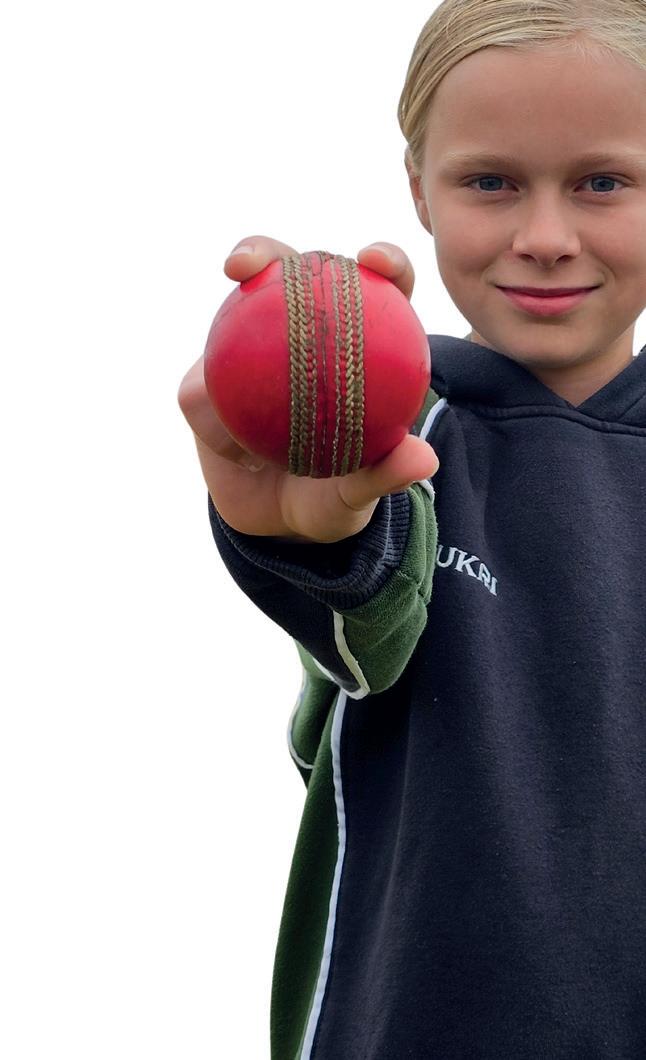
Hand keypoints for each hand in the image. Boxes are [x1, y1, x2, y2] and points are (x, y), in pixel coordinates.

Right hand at [177, 235, 438, 542]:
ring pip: (231, 311)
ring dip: (226, 298)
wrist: (274, 523)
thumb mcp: (359, 496)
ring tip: (231, 300)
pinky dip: (208, 411)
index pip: (377, 291)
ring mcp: (246, 352)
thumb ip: (386, 474)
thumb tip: (423, 458)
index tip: (375, 260)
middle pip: (287, 275)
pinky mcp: (203, 383)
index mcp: (356, 347)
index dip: (383, 263)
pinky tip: (225, 438)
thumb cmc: (329, 499)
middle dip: (268, 250)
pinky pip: (196, 390)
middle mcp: (297, 335)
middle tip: (254, 262)